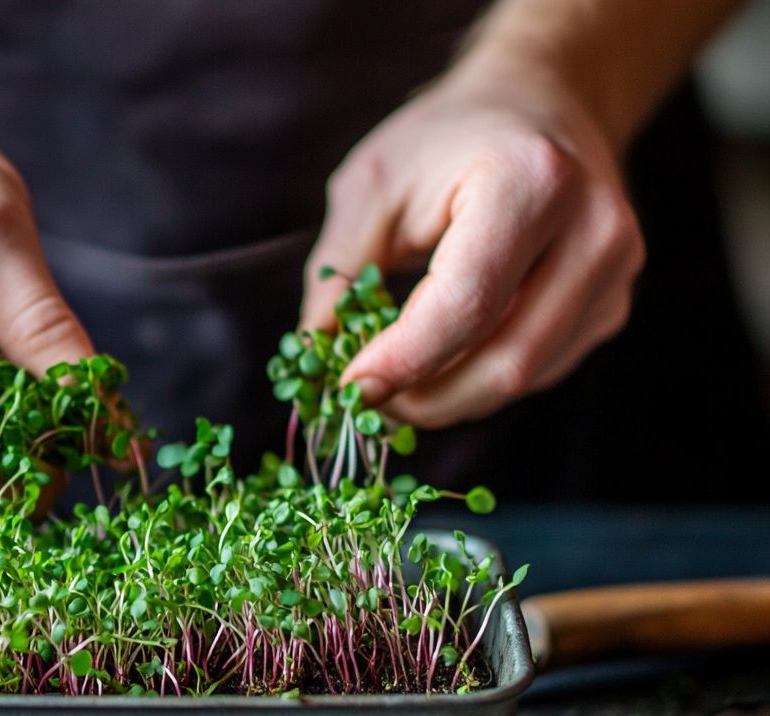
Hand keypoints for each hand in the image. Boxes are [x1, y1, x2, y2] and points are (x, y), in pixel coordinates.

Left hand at [300, 63, 644, 427]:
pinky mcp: (611, 304)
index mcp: (531, 182)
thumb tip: (314, 355)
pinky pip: (539, 371)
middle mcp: (592, 230)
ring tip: (397, 381)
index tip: (350, 387)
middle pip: (506, 360)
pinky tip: (444, 358)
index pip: (467, 305)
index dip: (404, 361)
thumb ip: (337, 271)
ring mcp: (613, 273)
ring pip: (524, 378)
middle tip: (368, 402)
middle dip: (427, 398)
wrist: (542, 100)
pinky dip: (480, 380)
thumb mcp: (372, 184)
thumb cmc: (447, 138)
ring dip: (451, 397)